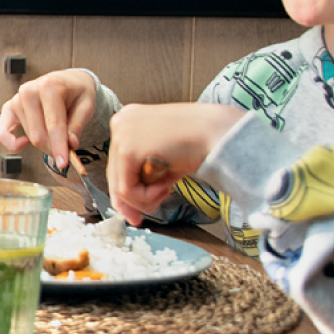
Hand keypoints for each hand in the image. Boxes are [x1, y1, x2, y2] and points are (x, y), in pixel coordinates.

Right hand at [0, 69, 101, 169]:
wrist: (67, 82)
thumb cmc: (77, 93)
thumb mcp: (87, 105)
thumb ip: (77, 125)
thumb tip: (70, 144)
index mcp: (49, 86)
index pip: (53, 124)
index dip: (59, 146)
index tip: (64, 164)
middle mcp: (28, 91)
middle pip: (38, 135)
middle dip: (54, 148)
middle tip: (68, 150)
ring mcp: (16, 100)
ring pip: (29, 137)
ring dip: (44, 143)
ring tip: (57, 135)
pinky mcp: (8, 108)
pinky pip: (3, 134)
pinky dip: (14, 143)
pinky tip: (26, 141)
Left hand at [107, 102, 243, 225]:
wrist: (218, 132)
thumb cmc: (198, 145)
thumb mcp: (162, 161)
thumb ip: (143, 179)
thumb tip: (126, 213)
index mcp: (128, 120)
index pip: (117, 163)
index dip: (127, 191)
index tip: (136, 213)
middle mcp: (120, 122)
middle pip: (114, 175)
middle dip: (133, 200)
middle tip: (148, 212)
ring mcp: (121, 134)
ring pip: (119, 185)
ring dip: (144, 198)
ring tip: (166, 191)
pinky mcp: (127, 149)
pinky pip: (126, 188)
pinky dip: (146, 196)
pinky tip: (165, 187)